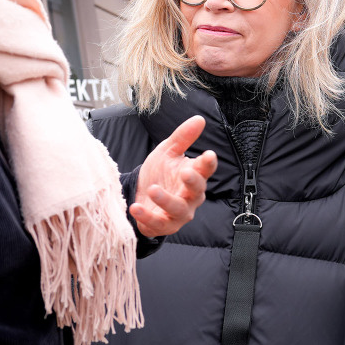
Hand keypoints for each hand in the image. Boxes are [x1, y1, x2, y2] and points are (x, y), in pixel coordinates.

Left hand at [132, 115, 217, 238]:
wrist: (140, 194)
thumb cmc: (160, 173)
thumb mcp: (168, 151)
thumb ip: (182, 137)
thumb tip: (199, 119)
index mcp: (194, 176)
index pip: (205, 169)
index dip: (208, 163)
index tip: (208, 154)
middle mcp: (191, 197)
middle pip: (197, 191)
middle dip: (193, 182)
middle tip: (185, 172)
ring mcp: (178, 213)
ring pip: (178, 210)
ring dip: (166, 200)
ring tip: (152, 189)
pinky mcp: (163, 225)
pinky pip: (157, 224)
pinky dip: (146, 217)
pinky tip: (135, 207)